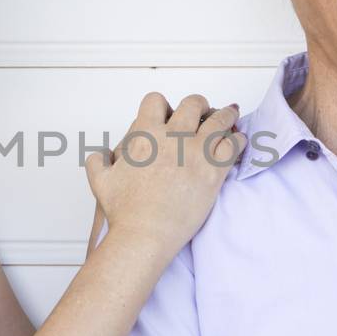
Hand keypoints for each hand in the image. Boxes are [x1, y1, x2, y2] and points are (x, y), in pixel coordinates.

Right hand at [85, 92, 243, 258]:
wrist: (145, 234)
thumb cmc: (125, 211)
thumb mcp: (100, 182)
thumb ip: (98, 162)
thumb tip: (99, 155)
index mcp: (145, 135)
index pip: (156, 100)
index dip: (162, 104)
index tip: (167, 112)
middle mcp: (172, 138)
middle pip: (193, 104)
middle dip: (199, 105)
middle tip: (202, 111)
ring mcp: (196, 153)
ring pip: (219, 121)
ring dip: (225, 116)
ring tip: (230, 116)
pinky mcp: (213, 172)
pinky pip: (233, 146)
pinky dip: (237, 140)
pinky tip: (237, 141)